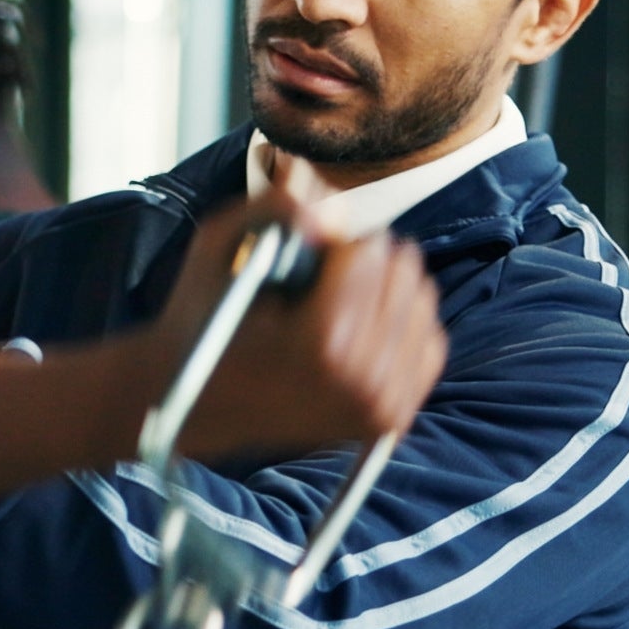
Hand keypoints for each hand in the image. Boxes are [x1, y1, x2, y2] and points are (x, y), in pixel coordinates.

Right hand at [147, 159, 446, 462]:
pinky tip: (365, 328)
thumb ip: (274, 210)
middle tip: (319, 285)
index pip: (371, 251)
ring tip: (337, 307)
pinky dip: (403, 325)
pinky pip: (431, 343)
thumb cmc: (204, 323)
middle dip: (365, 263)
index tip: (302, 261)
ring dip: (386, 290)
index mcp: (323, 343)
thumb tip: (337, 212)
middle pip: (404, 272)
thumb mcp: (217, 249)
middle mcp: (364, 381)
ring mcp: (383, 406)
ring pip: (422, 303)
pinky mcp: (393, 418)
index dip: (335, 242)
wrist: (197, 406)